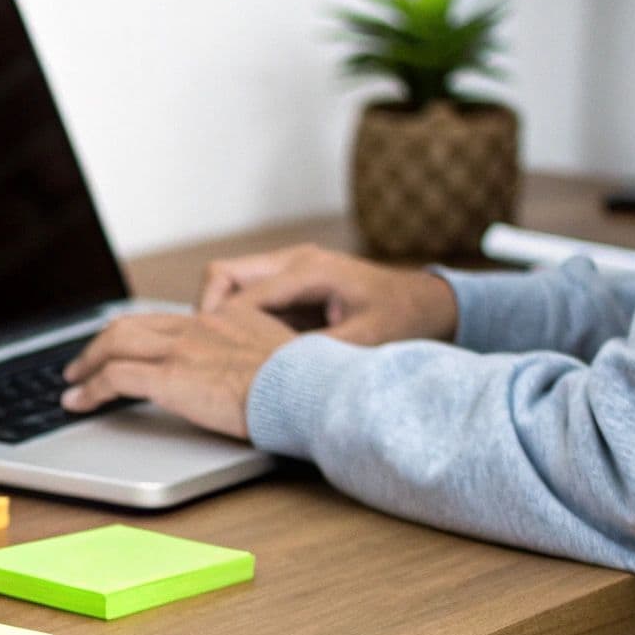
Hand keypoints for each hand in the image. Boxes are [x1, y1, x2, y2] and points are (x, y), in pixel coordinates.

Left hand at [61, 308, 295, 439]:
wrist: (308, 389)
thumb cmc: (306, 382)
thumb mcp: (283, 353)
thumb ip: (257, 353)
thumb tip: (253, 371)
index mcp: (224, 317)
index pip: (168, 320)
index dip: (140, 333)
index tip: (126, 345)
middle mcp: (198, 326)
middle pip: (132, 325)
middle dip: (100, 343)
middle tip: (84, 362)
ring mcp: (182, 349)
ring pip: (115, 343)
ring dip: (87, 362)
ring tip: (72, 381)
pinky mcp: (171, 377)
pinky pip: (115, 377)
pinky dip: (91, 389)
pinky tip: (79, 402)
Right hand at [198, 244, 457, 344]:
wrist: (425, 303)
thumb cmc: (402, 318)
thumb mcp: (368, 339)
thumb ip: (322, 353)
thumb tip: (278, 373)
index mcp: (310, 270)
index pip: (243, 294)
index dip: (223, 328)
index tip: (214, 360)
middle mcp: (293, 261)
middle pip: (222, 275)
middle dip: (209, 313)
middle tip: (210, 352)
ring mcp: (288, 268)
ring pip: (228, 283)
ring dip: (220, 317)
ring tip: (225, 353)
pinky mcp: (287, 283)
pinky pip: (245, 295)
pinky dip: (237, 320)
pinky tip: (247, 350)